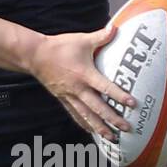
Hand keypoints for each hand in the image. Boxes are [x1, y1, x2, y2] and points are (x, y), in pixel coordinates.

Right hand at [27, 23, 134, 140]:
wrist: (35, 56)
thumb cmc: (59, 47)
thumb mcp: (81, 40)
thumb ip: (101, 37)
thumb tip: (116, 28)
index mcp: (85, 75)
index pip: (105, 88)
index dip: (119, 96)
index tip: (132, 104)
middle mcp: (78, 89)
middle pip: (98, 108)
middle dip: (113, 119)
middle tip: (126, 129)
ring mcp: (70, 96)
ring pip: (87, 116)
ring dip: (100, 128)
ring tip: (112, 138)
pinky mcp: (63, 99)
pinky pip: (76, 115)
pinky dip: (85, 124)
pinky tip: (92, 132)